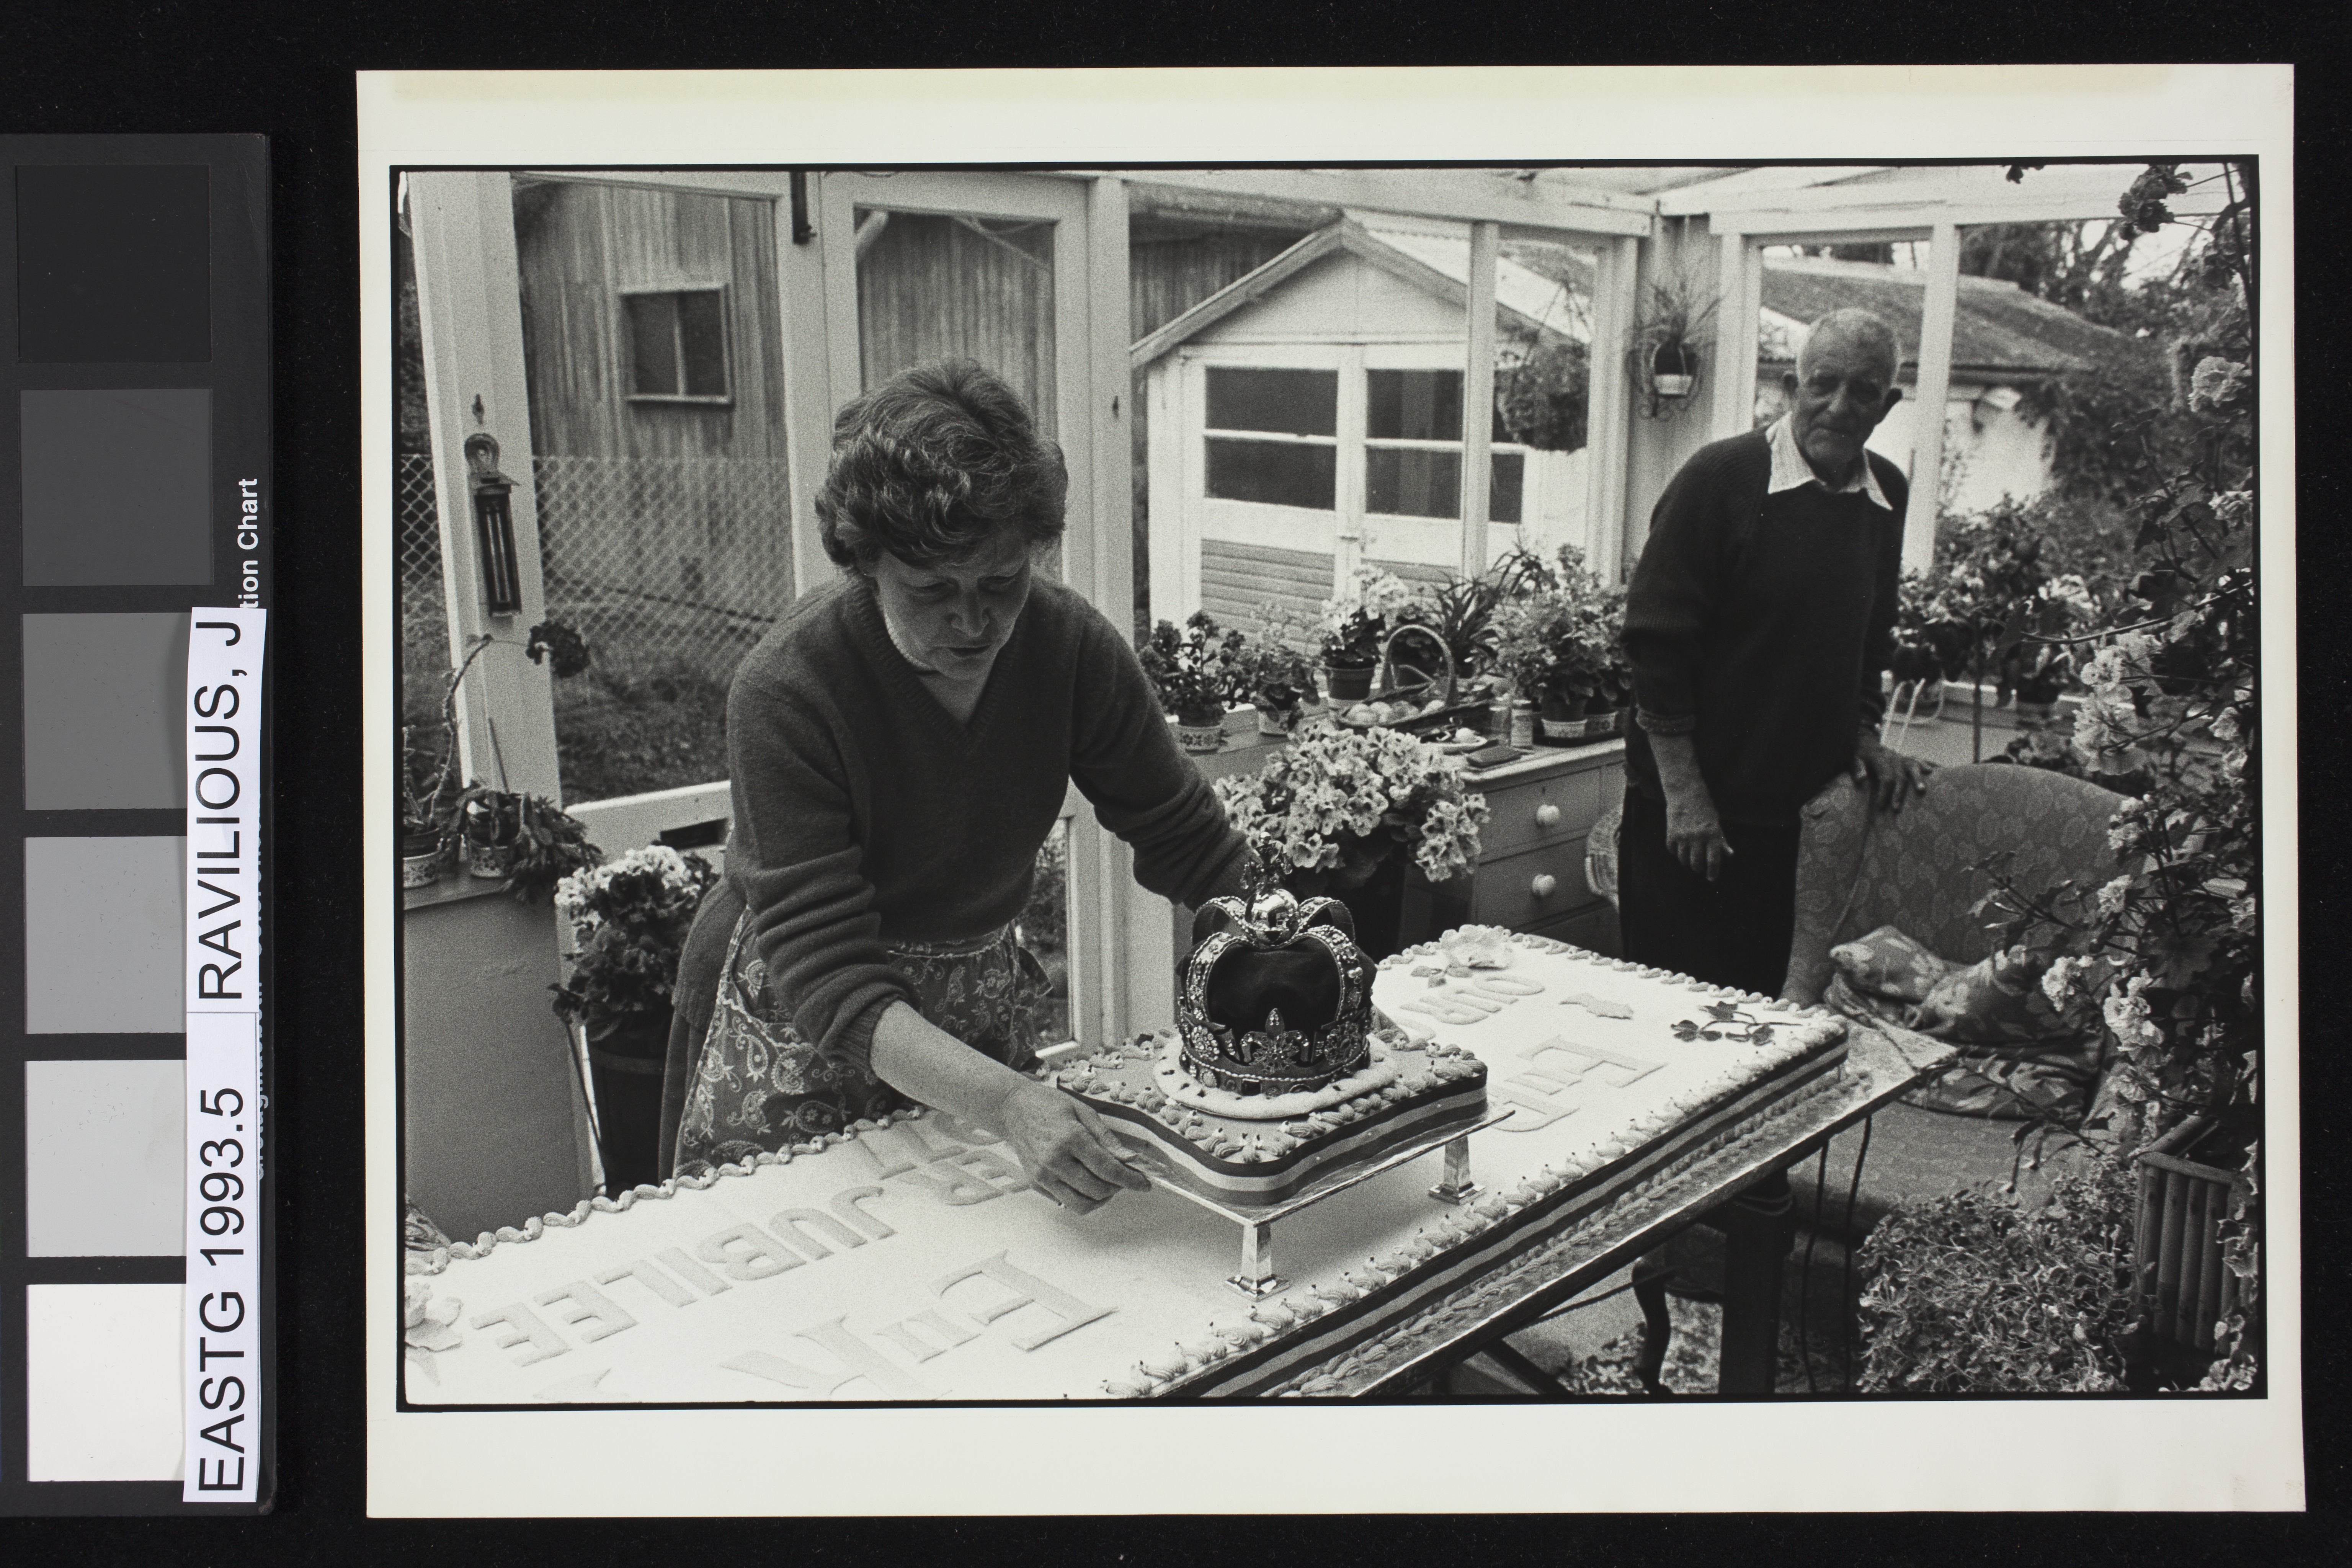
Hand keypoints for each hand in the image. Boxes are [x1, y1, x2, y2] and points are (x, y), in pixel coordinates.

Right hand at [992, 1078, 1150, 1213]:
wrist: (1012, 1109)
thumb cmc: (1048, 1106)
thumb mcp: (1083, 1111)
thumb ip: (1107, 1138)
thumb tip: (1130, 1159)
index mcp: (1070, 1138)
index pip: (1108, 1169)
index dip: (1130, 1180)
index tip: (1144, 1184)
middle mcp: (1055, 1160)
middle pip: (1097, 1190)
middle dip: (1117, 1188)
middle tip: (1123, 1177)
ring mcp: (1043, 1175)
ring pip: (1081, 1205)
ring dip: (1100, 1199)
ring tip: (1106, 1183)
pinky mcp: (1035, 1183)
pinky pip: (1065, 1202)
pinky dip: (1081, 1197)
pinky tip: (1085, 1180)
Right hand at [1663, 781, 1734, 881]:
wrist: (1686, 793)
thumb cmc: (1705, 808)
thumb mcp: (1716, 823)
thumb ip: (1721, 840)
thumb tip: (1729, 855)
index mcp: (1712, 834)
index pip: (1713, 860)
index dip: (1713, 872)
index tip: (1712, 879)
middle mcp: (1698, 837)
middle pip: (1697, 863)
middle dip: (1698, 869)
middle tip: (1699, 868)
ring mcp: (1683, 836)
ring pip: (1684, 859)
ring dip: (1687, 862)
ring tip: (1690, 858)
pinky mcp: (1671, 833)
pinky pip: (1673, 851)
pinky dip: (1676, 852)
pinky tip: (1680, 848)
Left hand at [1852, 732, 1934, 812]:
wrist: (1864, 740)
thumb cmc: (1857, 753)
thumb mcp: (1852, 758)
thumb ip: (1856, 767)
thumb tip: (1861, 779)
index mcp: (1878, 757)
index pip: (1886, 777)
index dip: (1884, 792)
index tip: (1880, 806)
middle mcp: (1891, 756)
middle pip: (1900, 775)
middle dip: (1899, 793)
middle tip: (1896, 808)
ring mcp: (1899, 756)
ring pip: (1912, 766)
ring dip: (1917, 779)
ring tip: (1922, 790)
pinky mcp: (1904, 757)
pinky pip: (1916, 760)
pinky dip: (1924, 764)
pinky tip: (1931, 771)